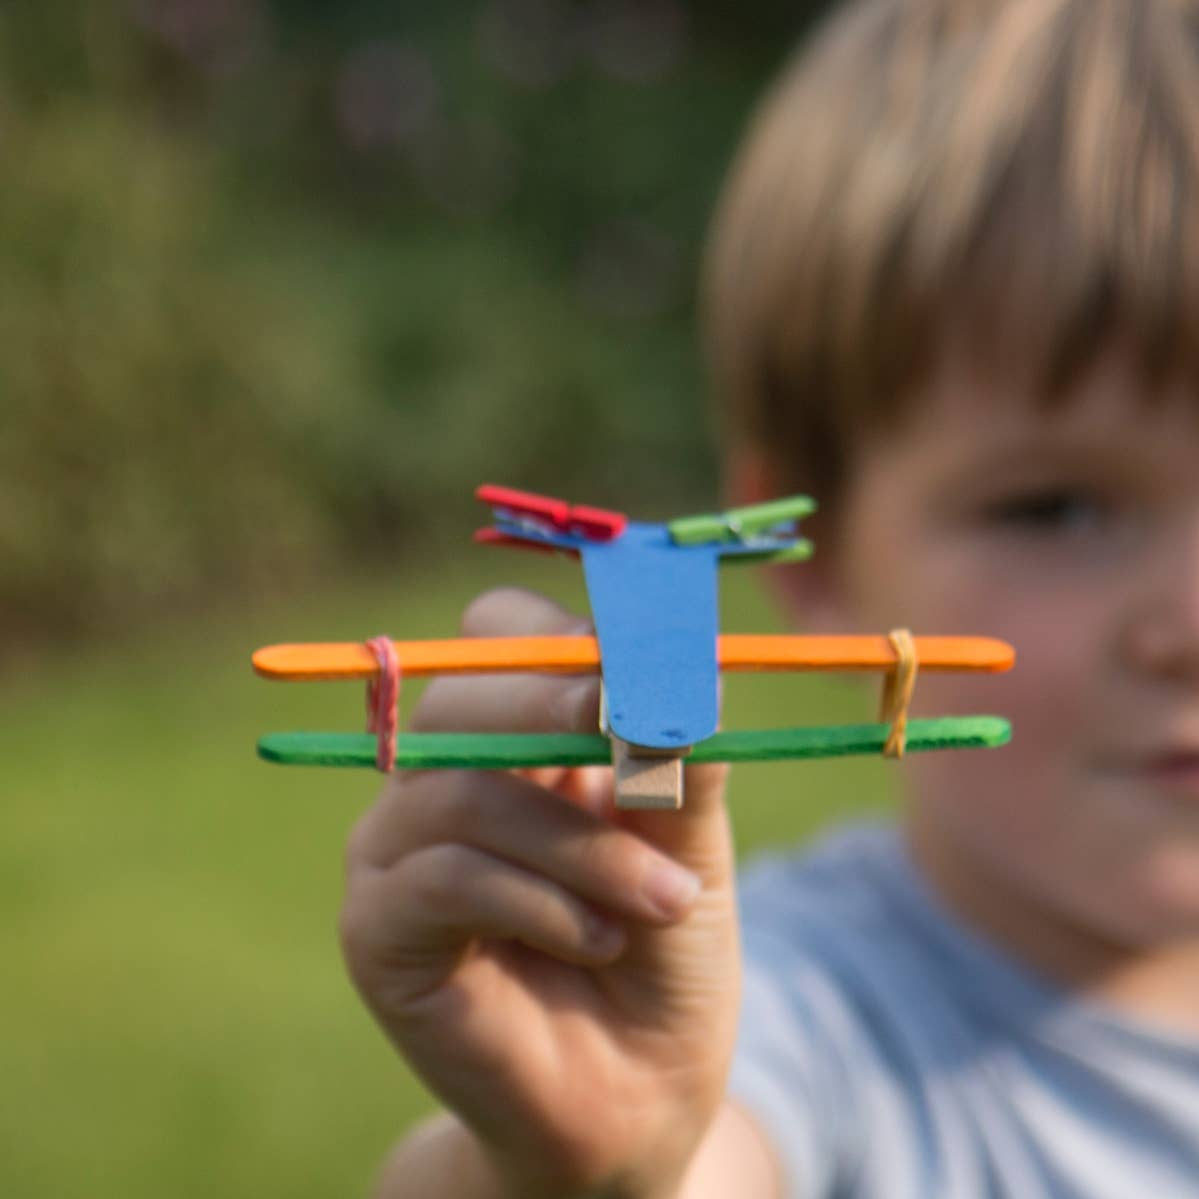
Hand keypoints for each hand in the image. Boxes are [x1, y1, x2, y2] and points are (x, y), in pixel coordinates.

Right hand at [340, 588, 740, 1198]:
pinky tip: (598, 941)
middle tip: (646, 722)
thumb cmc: (661, 956)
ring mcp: (395, 852)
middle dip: (557, 705)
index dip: (561, 636)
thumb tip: (691, 671)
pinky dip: (538, 900)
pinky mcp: (375, 929)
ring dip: (582, 844)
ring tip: (665, 900)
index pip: (499, 640)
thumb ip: (680, 763)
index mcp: (517, 742)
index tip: (644, 654)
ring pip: (466, 793)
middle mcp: (441, 782)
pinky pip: (444, 878)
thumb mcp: (688, 846)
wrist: (632, 1095)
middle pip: (461, 697)